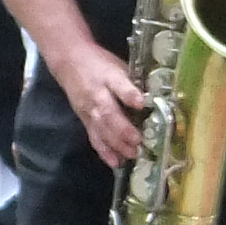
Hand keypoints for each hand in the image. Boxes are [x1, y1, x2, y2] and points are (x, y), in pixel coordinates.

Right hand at [55, 41, 149, 168]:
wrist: (70, 62)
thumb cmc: (101, 63)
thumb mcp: (119, 65)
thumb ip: (134, 82)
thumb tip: (155, 99)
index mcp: (109, 78)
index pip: (119, 86)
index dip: (130, 95)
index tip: (142, 103)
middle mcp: (98, 96)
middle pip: (109, 114)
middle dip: (124, 130)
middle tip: (139, 143)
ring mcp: (89, 110)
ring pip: (101, 129)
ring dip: (116, 145)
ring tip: (132, 155)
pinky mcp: (84, 121)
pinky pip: (94, 137)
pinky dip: (104, 151)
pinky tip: (115, 162)